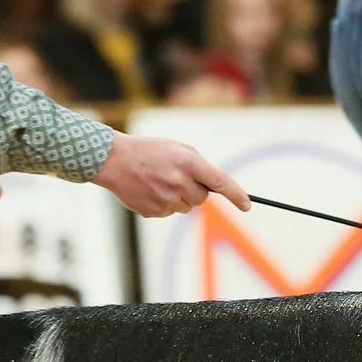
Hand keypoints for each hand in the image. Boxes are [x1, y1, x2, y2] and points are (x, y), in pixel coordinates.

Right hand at [92, 133, 250, 218]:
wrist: (114, 160)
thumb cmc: (148, 151)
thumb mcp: (176, 148)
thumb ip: (197, 164)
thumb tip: (212, 185)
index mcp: (188, 163)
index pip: (219, 182)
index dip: (236, 195)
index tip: (247, 205)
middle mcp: (179, 182)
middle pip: (202, 199)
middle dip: (195, 190)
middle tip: (177, 177)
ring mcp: (165, 199)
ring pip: (186, 207)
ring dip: (179, 197)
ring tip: (159, 181)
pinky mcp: (153, 211)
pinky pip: (169, 213)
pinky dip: (163, 204)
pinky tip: (149, 190)